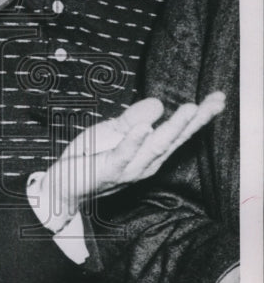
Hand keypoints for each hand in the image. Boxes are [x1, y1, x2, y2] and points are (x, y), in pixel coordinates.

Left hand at [40, 93, 225, 229]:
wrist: (64, 184)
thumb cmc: (91, 157)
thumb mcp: (115, 130)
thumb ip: (136, 116)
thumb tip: (159, 103)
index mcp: (149, 152)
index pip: (179, 132)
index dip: (199, 116)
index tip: (218, 98)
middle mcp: (146, 162)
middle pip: (175, 139)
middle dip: (197, 120)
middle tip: (217, 102)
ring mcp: (129, 168)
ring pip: (156, 146)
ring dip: (173, 128)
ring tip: (190, 110)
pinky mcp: (109, 169)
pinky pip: (124, 154)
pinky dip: (134, 141)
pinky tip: (145, 128)